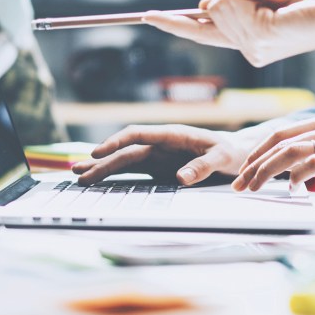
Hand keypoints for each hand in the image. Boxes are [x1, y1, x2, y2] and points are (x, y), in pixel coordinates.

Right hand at [72, 125, 251, 185]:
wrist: (236, 154)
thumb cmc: (230, 152)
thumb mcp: (222, 158)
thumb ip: (202, 166)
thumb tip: (180, 178)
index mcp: (172, 134)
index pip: (138, 134)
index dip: (116, 142)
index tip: (98, 152)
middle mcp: (160, 144)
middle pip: (125, 150)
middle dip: (101, 160)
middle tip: (79, 172)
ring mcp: (157, 156)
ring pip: (124, 160)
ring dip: (102, 167)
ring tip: (78, 175)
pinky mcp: (157, 168)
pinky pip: (133, 171)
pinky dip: (115, 175)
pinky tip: (97, 179)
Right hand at [144, 0, 314, 66]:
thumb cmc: (313, 3)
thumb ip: (237, 3)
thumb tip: (204, 5)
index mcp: (248, 42)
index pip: (202, 33)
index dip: (174, 23)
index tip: (147, 16)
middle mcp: (246, 50)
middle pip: (211, 7)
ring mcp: (250, 47)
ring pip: (220, 2)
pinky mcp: (257, 36)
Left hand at [234, 114, 314, 213]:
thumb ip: (314, 157)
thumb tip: (284, 171)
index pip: (281, 133)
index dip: (257, 152)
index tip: (243, 171)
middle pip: (280, 140)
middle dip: (254, 162)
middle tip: (239, 183)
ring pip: (291, 152)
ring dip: (266, 171)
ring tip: (253, 188)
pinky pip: (311, 165)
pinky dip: (295, 178)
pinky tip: (292, 190)